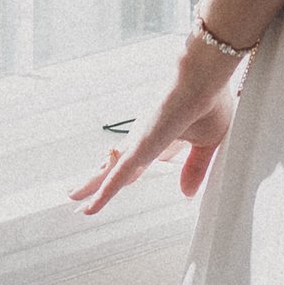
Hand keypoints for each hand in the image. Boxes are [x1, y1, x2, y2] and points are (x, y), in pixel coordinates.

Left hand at [72, 37, 241, 215]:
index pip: (138, 163)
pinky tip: (90, 206)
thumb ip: (194, 168)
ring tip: (72, 196)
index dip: (123, 175)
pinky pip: (118, 175)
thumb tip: (187, 193)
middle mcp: (145, 141)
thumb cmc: (211, 101)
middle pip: (117, 167)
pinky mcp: (140, 147)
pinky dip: (104, 192)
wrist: (207, 79)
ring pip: (111, 172)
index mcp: (162, 139)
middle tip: (79, 192)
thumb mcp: (207, 144)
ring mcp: (140, 143)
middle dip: (98, 181)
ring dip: (92, 186)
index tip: (113, 184)